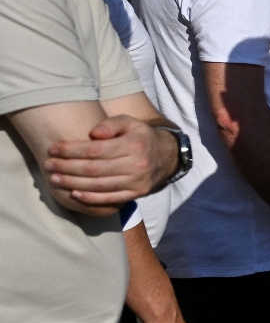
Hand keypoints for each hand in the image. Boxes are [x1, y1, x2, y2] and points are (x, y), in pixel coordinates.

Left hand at [47, 117, 178, 209]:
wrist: (168, 156)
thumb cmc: (141, 137)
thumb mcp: (130, 122)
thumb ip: (111, 124)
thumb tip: (93, 134)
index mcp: (133, 145)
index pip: (95, 150)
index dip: (71, 150)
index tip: (53, 149)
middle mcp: (136, 165)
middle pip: (94, 169)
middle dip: (67, 167)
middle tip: (48, 165)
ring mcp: (137, 182)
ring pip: (99, 185)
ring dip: (73, 183)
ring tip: (55, 178)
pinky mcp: (136, 194)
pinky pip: (110, 199)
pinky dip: (90, 198)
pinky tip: (74, 192)